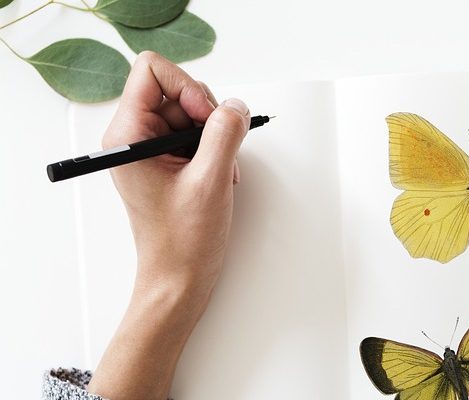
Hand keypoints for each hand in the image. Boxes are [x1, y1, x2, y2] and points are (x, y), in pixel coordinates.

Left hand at [104, 51, 248, 301]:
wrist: (179, 278)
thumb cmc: (182, 240)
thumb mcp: (209, 180)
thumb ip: (224, 133)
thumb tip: (236, 105)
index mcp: (128, 136)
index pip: (152, 70)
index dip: (187, 86)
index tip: (205, 118)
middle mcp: (134, 137)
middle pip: (177, 89)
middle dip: (207, 115)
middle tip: (216, 150)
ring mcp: (151, 148)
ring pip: (192, 111)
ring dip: (215, 136)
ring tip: (218, 171)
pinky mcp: (167, 160)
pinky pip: (196, 133)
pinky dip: (214, 148)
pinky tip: (217, 175)